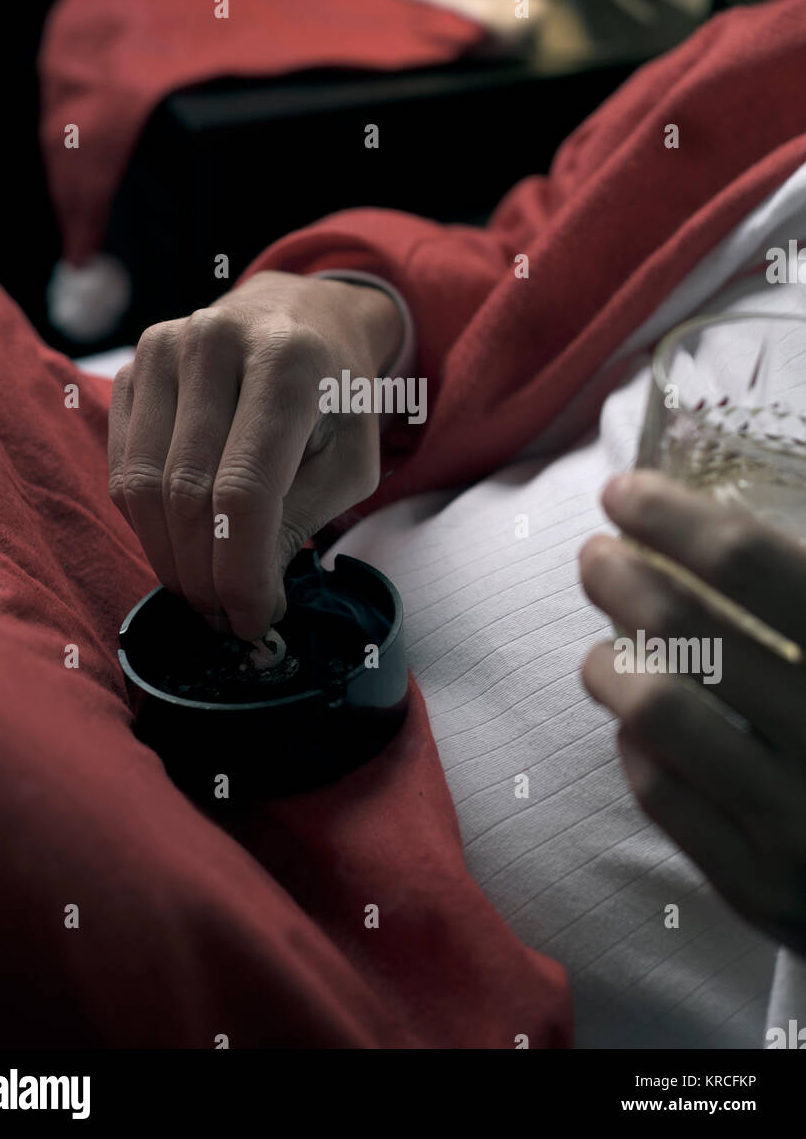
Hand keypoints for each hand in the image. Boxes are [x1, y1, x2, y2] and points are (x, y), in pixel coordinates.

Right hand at [108, 271, 402, 637]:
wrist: (303, 318)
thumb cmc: (335, 399)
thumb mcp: (351, 461)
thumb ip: (303, 522)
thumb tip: (249, 597)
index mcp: (287, 360)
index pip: (244, 490)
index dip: (241, 570)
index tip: (253, 619)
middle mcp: (215, 342)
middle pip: (186, 493)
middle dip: (205, 575)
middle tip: (227, 618)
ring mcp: (163, 349)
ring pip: (142, 487)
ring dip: (170, 560)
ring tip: (205, 593)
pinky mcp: (131, 368)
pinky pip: (122, 470)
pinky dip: (148, 525)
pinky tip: (183, 547)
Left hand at [579, 470, 805, 955]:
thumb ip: (797, 589)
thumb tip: (708, 519)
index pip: (747, 560)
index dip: (671, 517)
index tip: (622, 493)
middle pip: (685, 627)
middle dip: (619, 578)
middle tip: (594, 560)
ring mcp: (799, 820)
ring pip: (658, 711)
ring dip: (609, 664)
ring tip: (602, 651)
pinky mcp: (760, 886)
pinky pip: (663, 794)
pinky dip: (635, 746)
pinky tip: (636, 728)